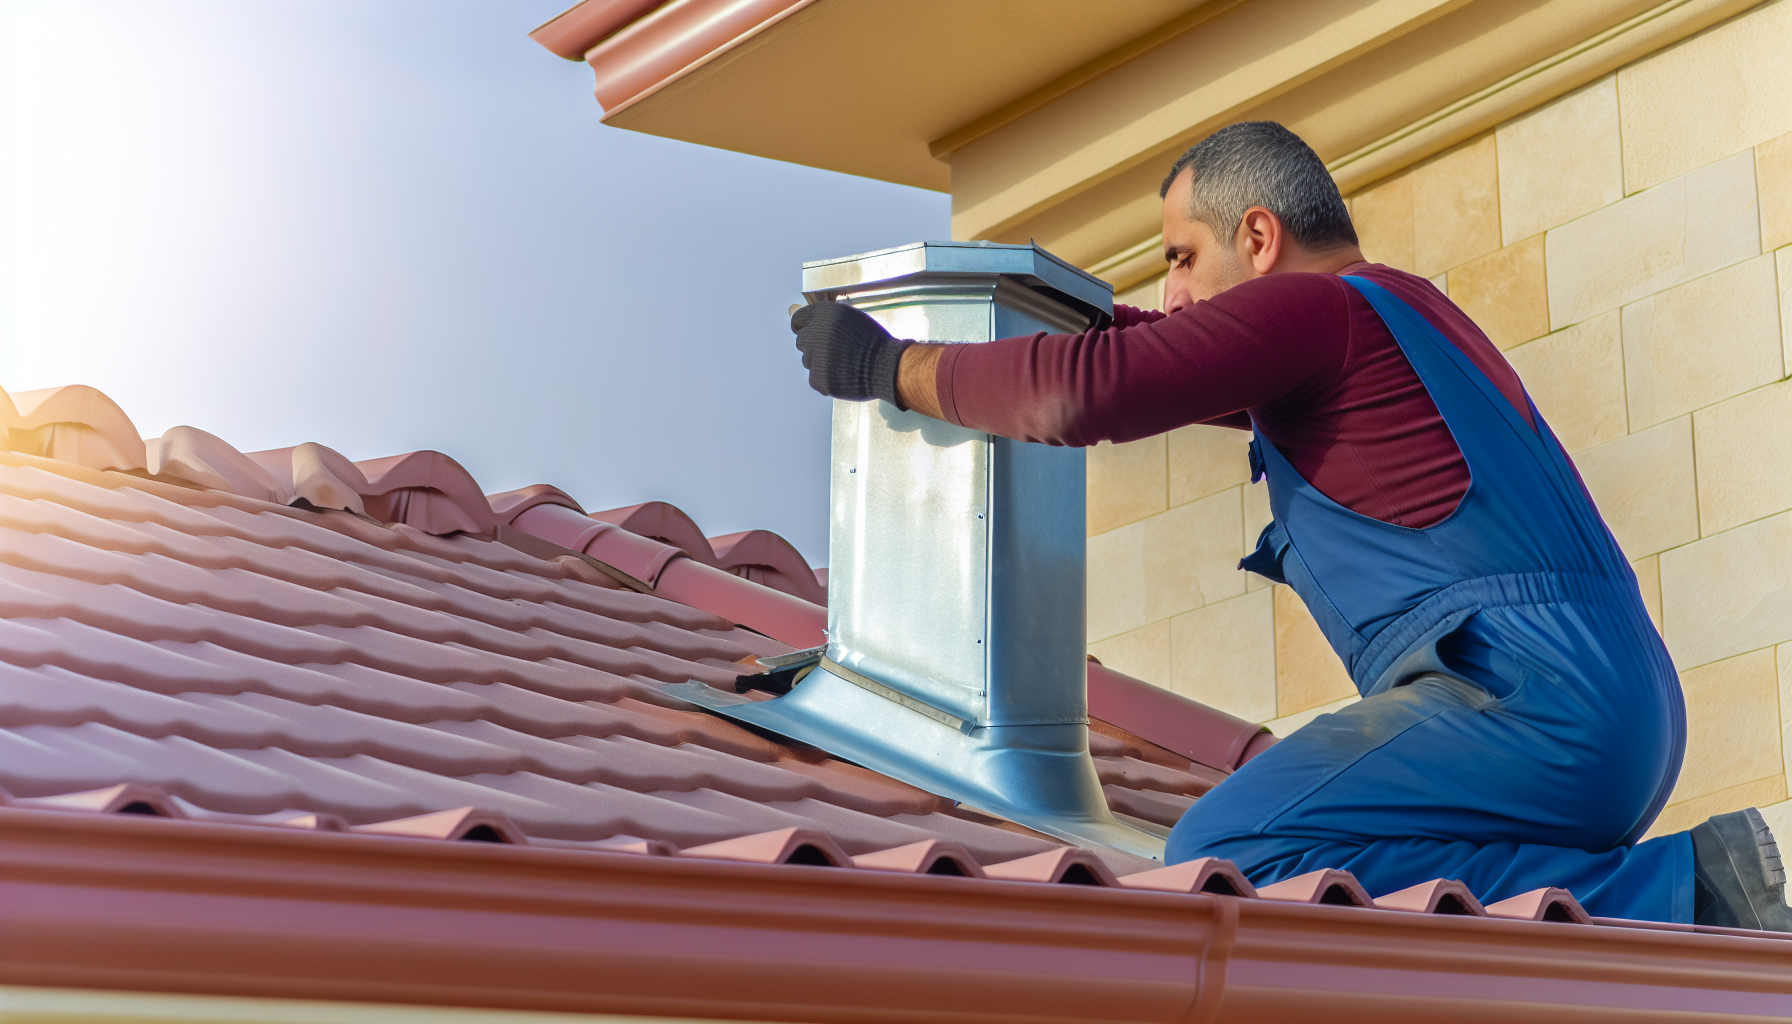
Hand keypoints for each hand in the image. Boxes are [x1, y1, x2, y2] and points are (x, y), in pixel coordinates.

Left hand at [790, 301, 909, 405]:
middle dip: (814, 346)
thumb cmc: (873, 342)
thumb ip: (829, 319)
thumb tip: (813, 323)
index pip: (798, 320)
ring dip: (820, 362)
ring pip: (807, 360)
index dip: (805, 327)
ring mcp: (815, 358)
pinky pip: (815, 377)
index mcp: (824, 315)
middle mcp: (816, 334)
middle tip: (834, 351)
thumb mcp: (852, 318)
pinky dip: (826, 378)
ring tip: (842, 363)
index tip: (812, 334)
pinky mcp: (818, 379)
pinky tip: (843, 375)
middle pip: (801, 341)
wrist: (886, 367)